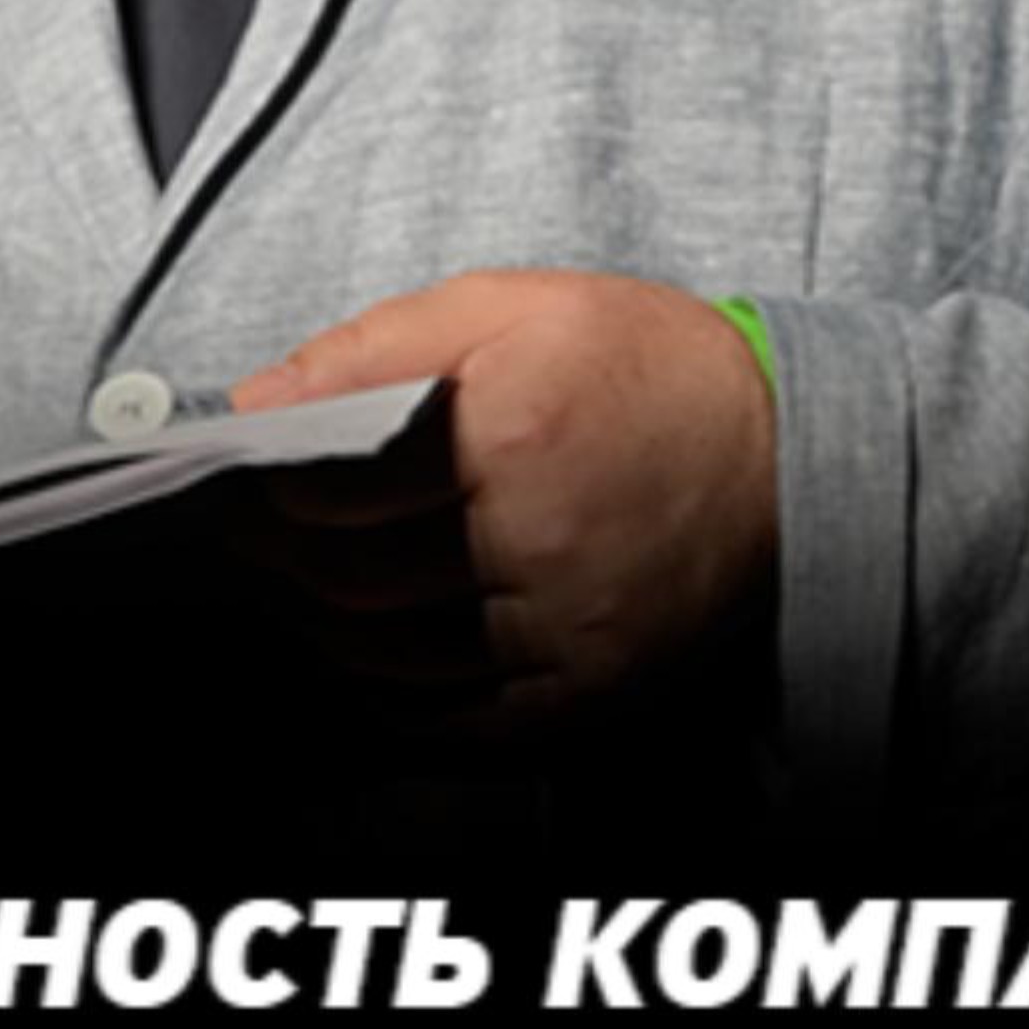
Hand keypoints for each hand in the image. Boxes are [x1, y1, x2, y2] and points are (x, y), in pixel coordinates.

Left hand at [232, 271, 778, 732]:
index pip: (332, 493)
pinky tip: (374, 657)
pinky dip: (395, 699)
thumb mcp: (510, 306)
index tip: (245, 481)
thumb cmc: (639, 366)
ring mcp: (567, 630)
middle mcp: (540, 542)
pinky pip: (458, 723)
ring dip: (328, 632)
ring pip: (391, 662)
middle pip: (352, 583)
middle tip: (254, 539)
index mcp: (511, 433)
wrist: (783, 453)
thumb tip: (253, 400)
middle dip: (284, 563)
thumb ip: (374, 346)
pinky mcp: (589, 691)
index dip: (268, 492)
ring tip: (307, 590)